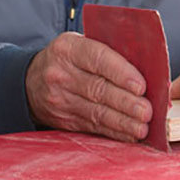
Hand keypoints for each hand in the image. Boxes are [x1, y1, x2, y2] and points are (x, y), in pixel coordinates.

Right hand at [25, 32, 152, 140]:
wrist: (30, 81)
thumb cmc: (69, 59)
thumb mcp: (80, 44)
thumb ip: (108, 51)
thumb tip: (148, 67)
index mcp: (68, 49)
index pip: (98, 59)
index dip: (121, 73)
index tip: (140, 86)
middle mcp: (60, 74)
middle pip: (97, 89)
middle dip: (126, 103)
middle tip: (147, 111)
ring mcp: (60, 99)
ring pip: (96, 112)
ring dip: (123, 122)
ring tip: (143, 127)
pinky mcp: (63, 120)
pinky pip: (93, 127)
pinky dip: (114, 132)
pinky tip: (130, 134)